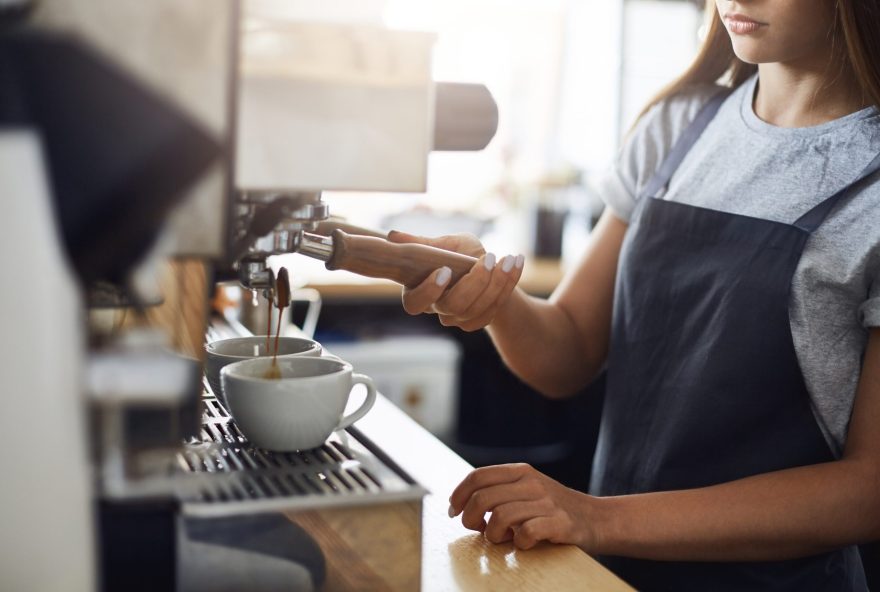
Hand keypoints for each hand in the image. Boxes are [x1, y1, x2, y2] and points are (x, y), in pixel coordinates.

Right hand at [387, 230, 523, 331]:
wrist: (482, 265)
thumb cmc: (454, 252)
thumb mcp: (440, 243)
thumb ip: (421, 242)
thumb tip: (393, 235)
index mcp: (419, 292)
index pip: (415, 303)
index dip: (429, 291)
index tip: (445, 270)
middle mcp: (438, 309)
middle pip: (454, 306)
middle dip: (474, 283)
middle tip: (488, 258)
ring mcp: (460, 318)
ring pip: (479, 309)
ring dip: (498, 282)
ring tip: (509, 258)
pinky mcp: (480, 319)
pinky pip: (496, 307)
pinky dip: (510, 284)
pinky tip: (517, 262)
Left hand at [448, 463, 599, 549]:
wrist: (598, 519)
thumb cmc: (553, 509)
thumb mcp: (527, 489)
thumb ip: (499, 491)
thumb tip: (460, 505)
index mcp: (520, 471)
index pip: (477, 477)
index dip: (458, 495)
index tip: (454, 512)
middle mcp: (532, 482)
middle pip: (483, 498)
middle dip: (471, 519)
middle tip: (478, 530)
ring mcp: (546, 502)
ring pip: (500, 517)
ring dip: (494, 535)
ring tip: (503, 538)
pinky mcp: (559, 523)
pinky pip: (525, 533)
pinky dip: (519, 543)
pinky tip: (524, 543)